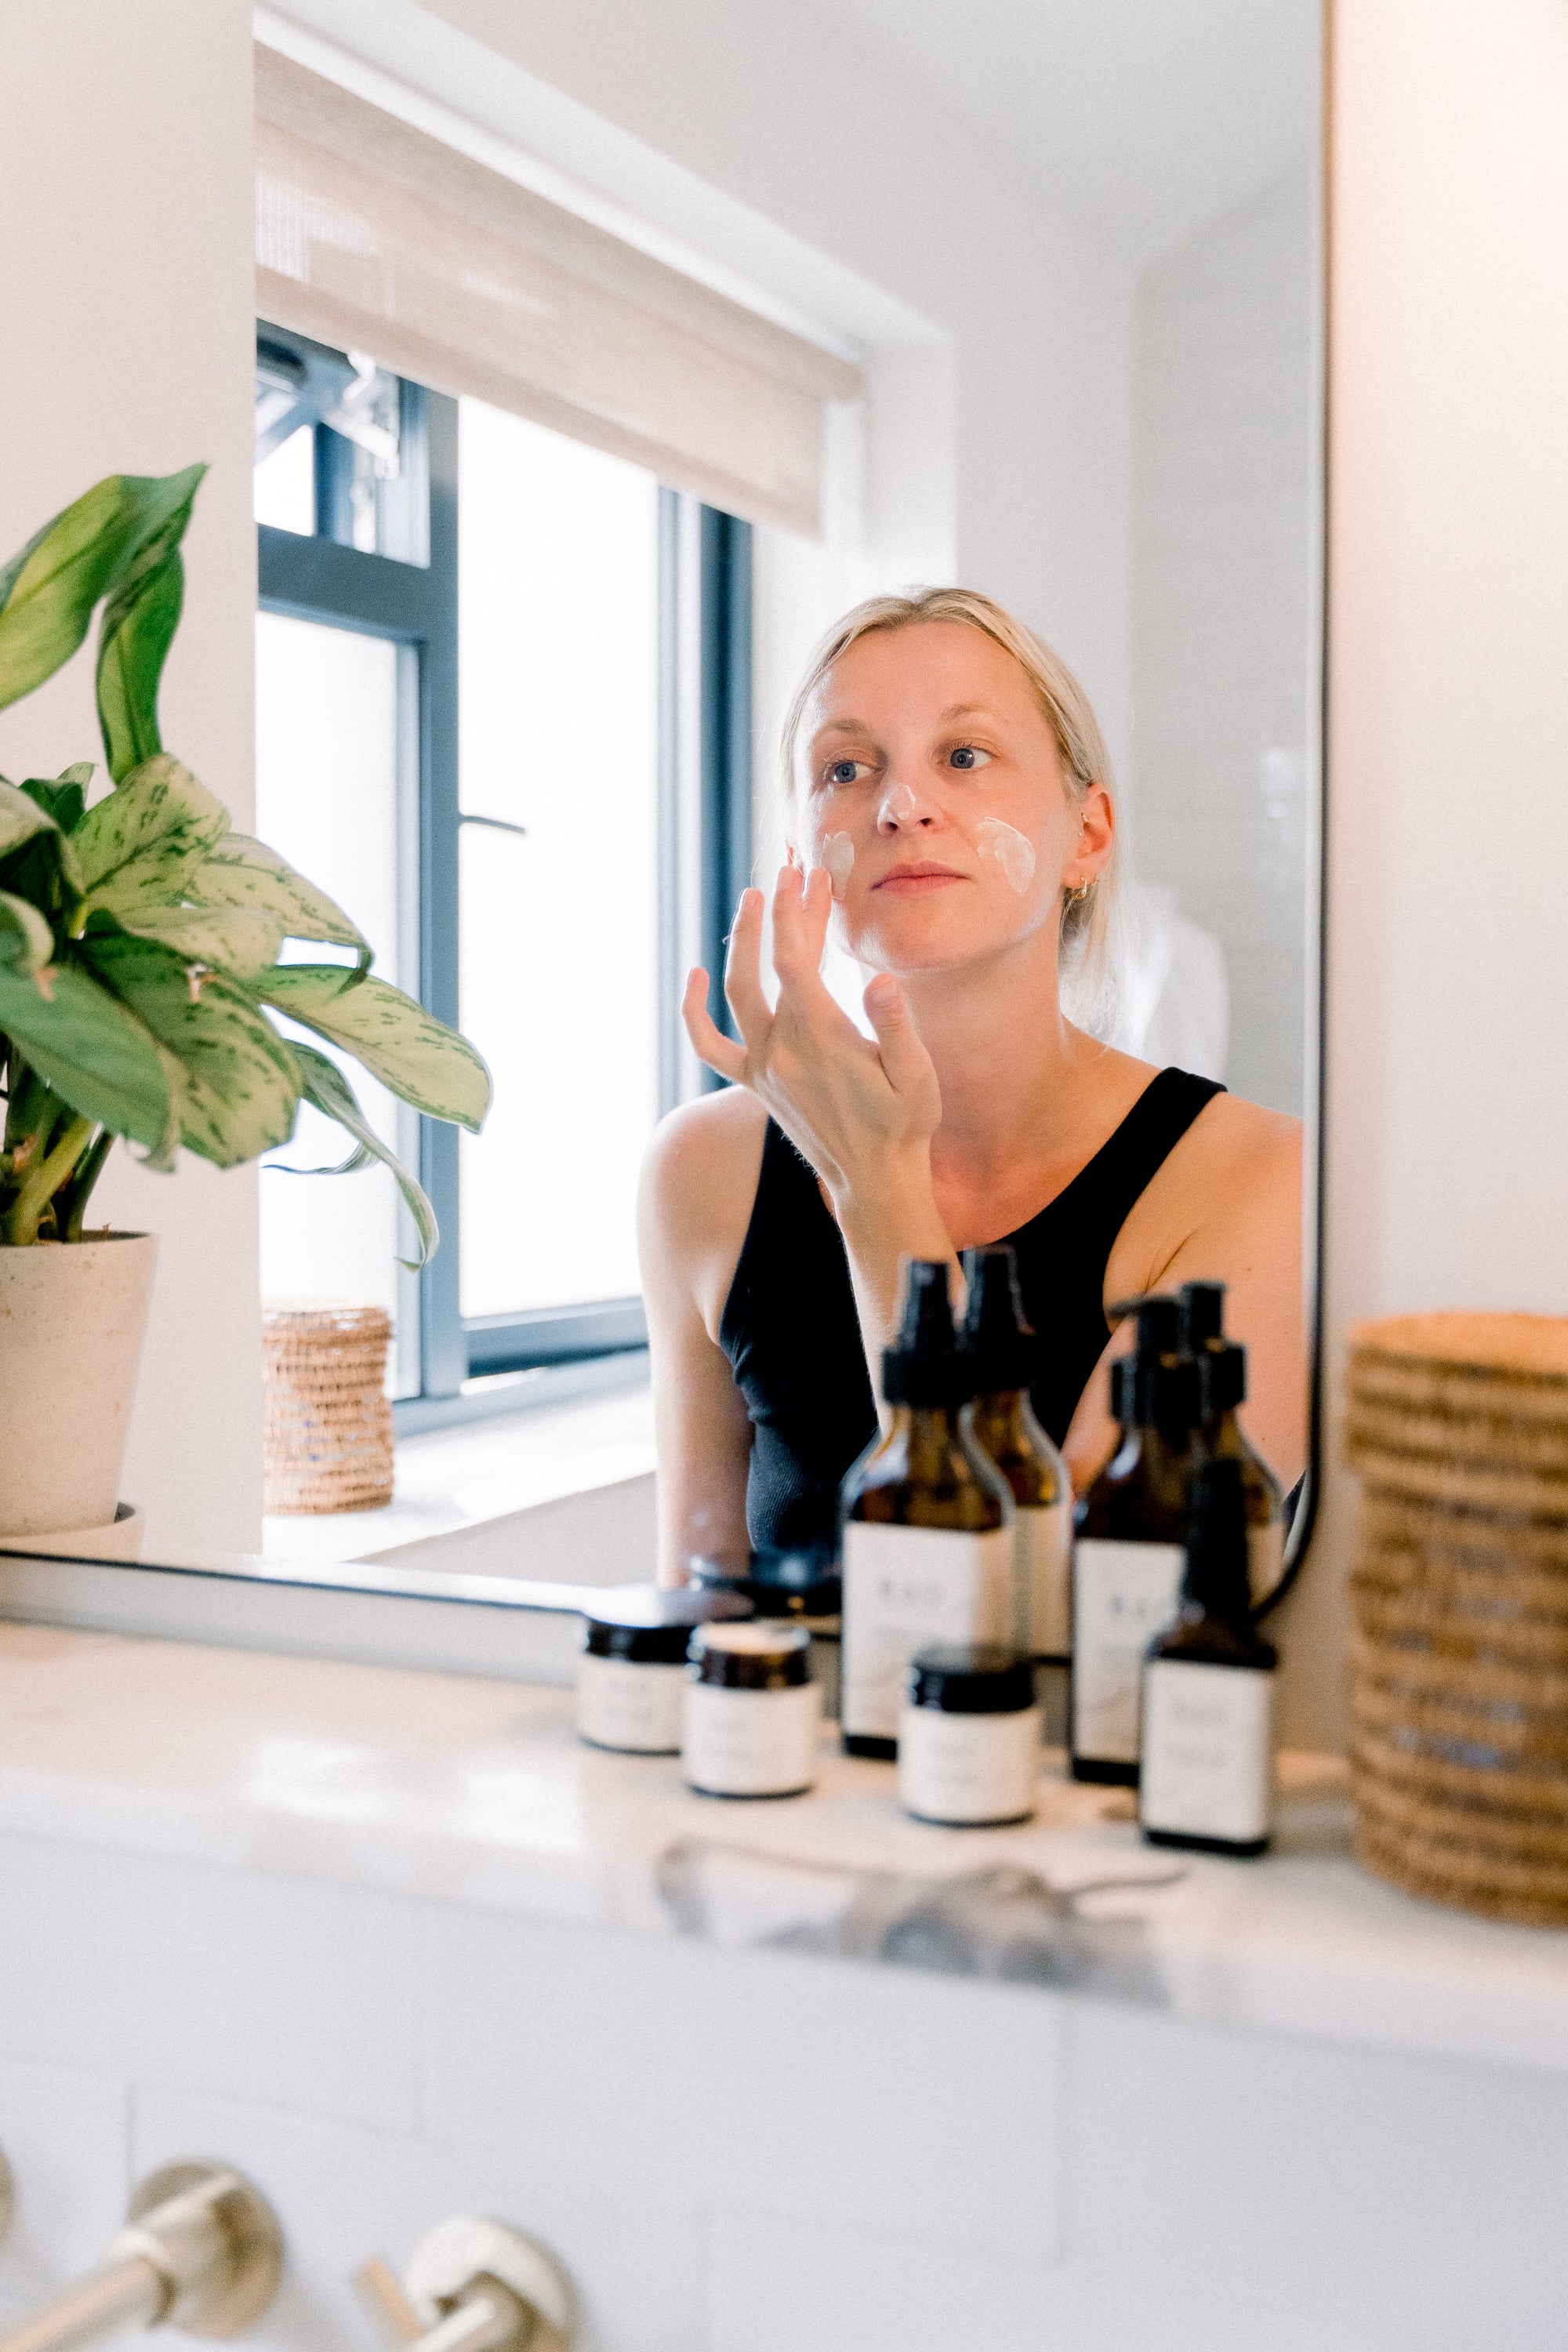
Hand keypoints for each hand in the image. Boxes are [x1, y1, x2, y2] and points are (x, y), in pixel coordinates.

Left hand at [682, 865, 941, 1217]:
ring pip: (735, 994)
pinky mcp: (755, 1083)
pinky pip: (710, 1045)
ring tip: (751, 900)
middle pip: (767, 966)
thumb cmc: (904, 1125)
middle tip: (790, 870)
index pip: (795, 960)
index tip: (805, 875)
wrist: (873, 1181)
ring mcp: (764, 1067)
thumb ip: (896, 1028)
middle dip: (778, 913)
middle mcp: (783, 1051)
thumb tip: (879, 982)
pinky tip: (694, 976)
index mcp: (822, 1041)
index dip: (797, 912)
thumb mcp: (917, 1078)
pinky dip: (694, 1011)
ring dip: (743, 944)